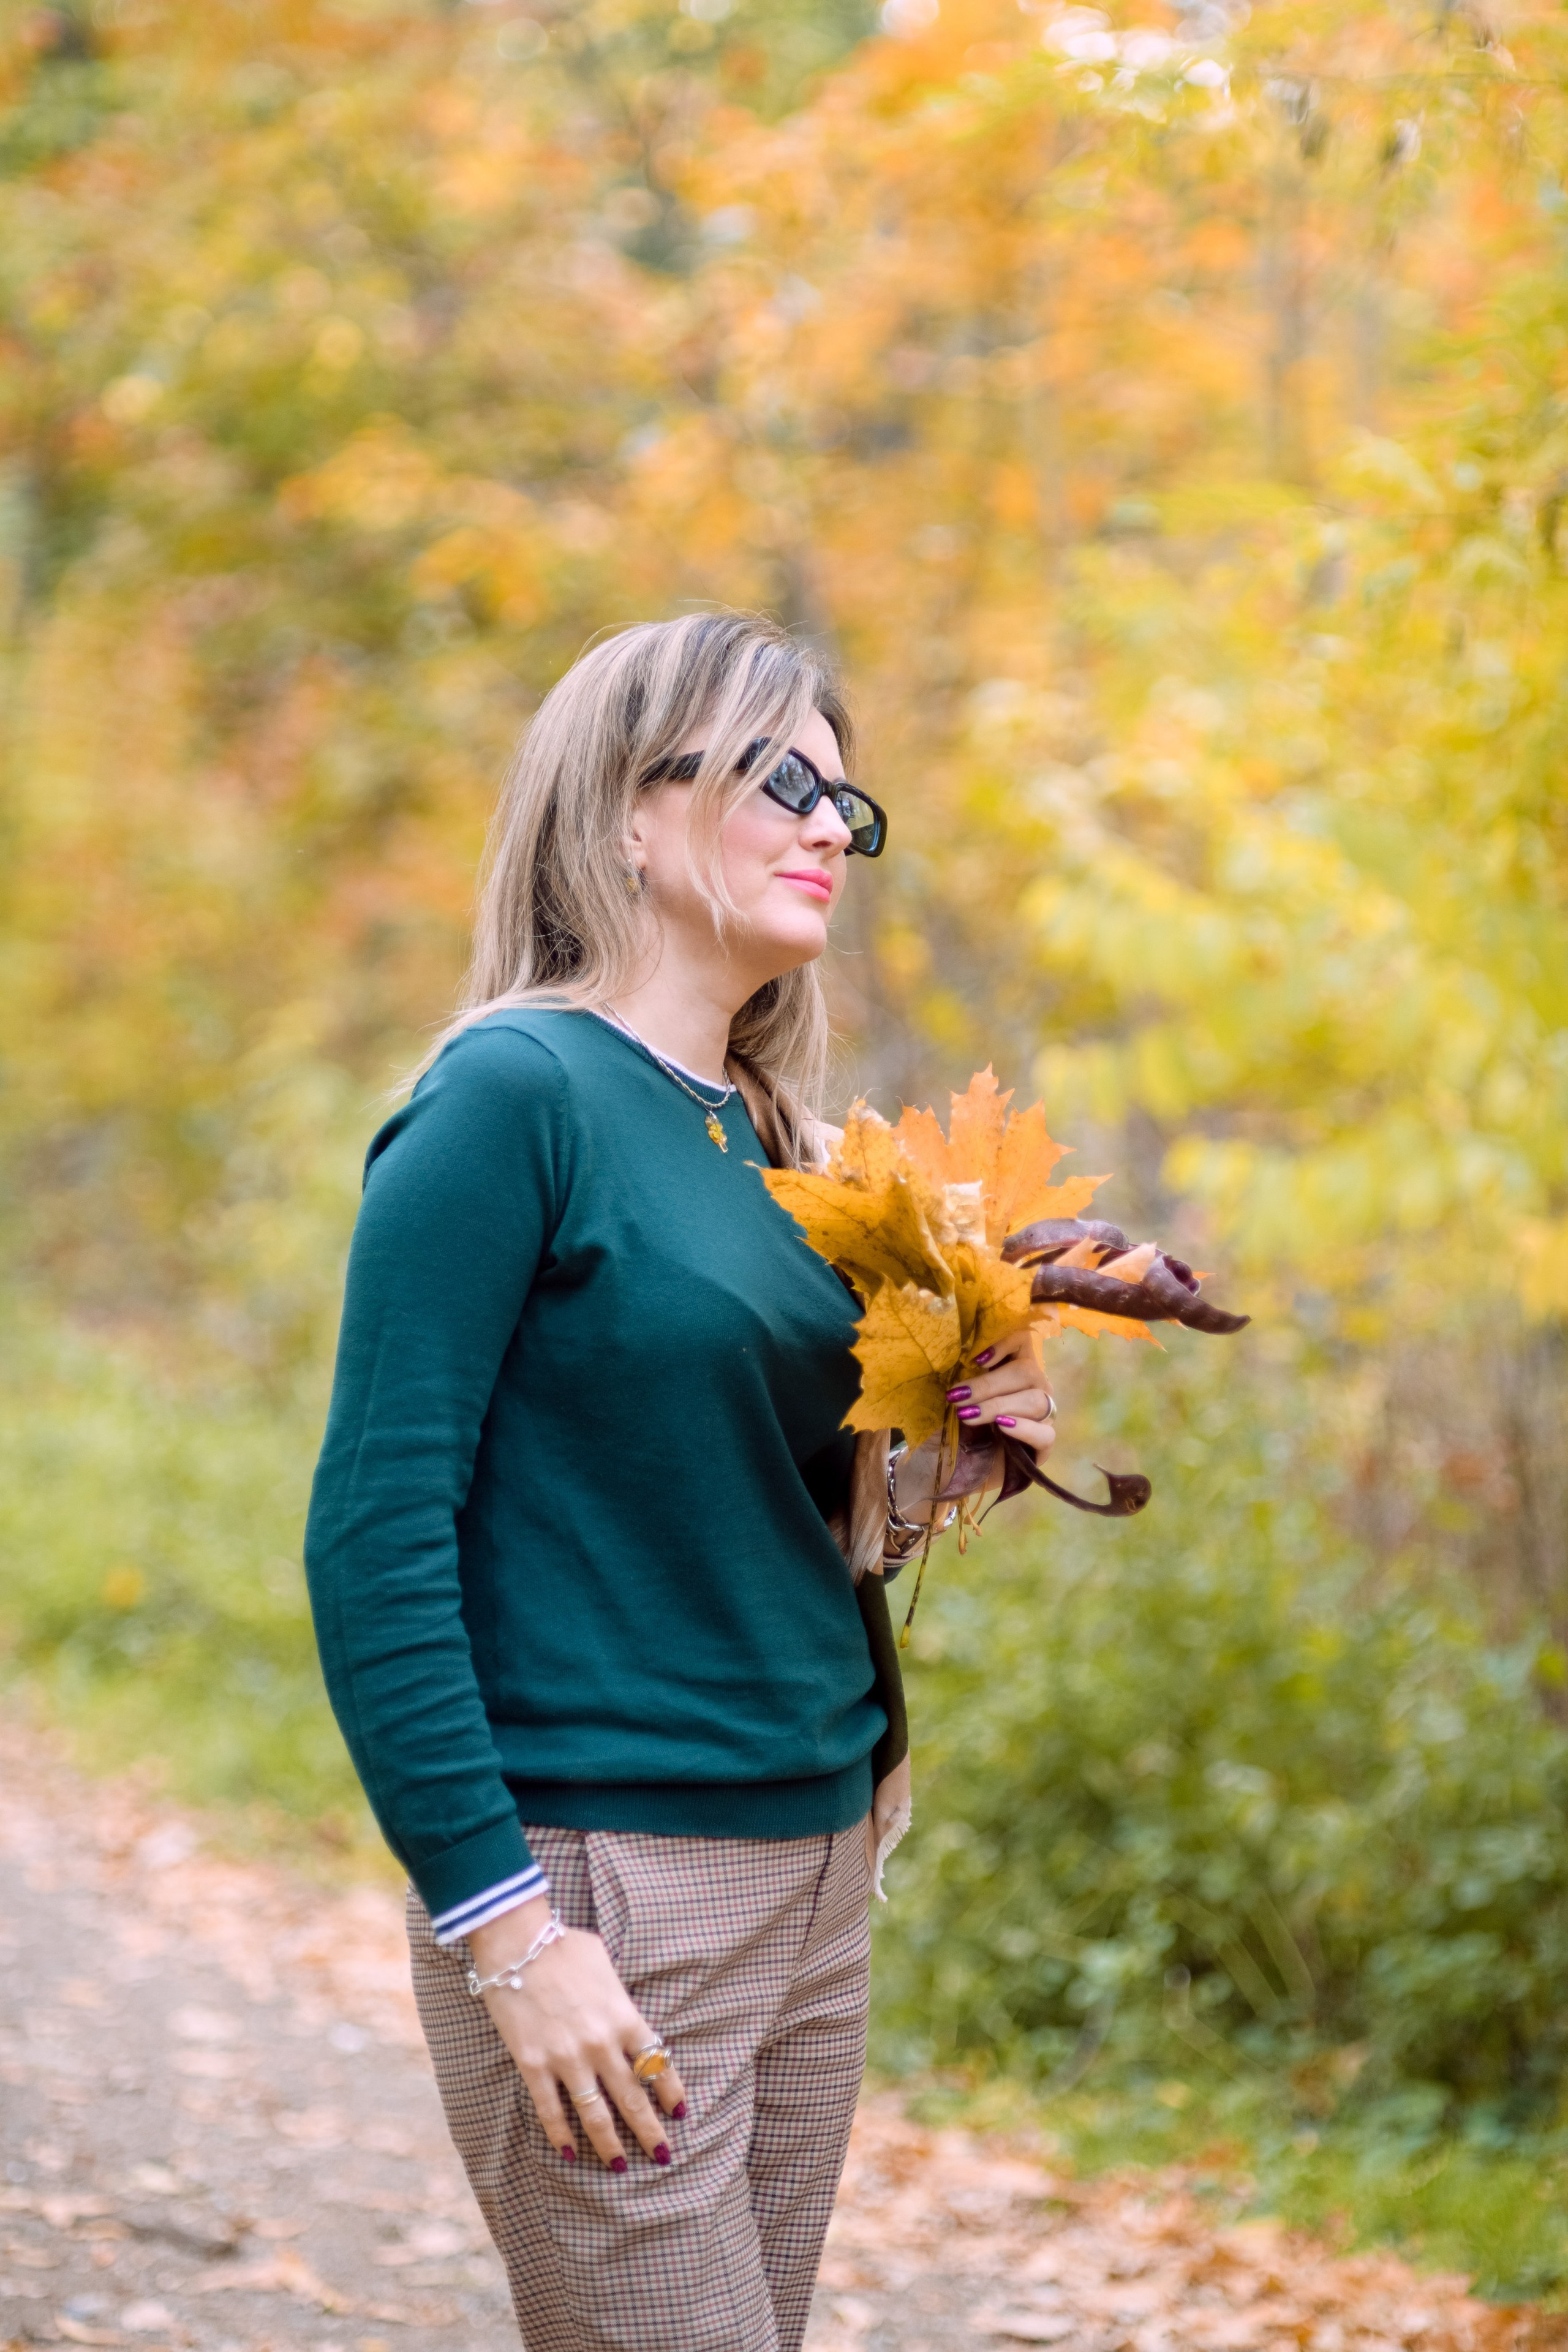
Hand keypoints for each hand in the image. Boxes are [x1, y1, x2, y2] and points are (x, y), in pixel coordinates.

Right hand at [466, 1896, 687, 2170]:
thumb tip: (622, 2013)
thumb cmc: (563, 1946)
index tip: (680, 2113)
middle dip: (651, 2132)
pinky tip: (569, 2152)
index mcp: (624, 2016)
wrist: (517, 1942)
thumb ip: (617, 1997)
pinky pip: (551, 2110)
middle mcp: (601, 2044)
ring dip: (610, 2145)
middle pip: (633, 2099)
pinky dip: (561, 2135)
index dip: (671, 2092)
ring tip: (621, 2166)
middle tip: (664, 2156)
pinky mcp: (534, 2065)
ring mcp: (567, 2058)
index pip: (657, 2063)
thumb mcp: (605, 1964)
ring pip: (596, 2115)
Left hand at [947, 1323, 1055, 1454]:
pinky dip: (1024, 1428)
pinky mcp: (1042, 1449)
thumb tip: (957, 1363)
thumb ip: (962, 1382)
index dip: (1005, 1344)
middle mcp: (1033, 1390)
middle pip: (1028, 1373)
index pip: (1024, 1342)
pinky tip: (1002, 1427)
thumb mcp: (952, 1401)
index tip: (975, 1360)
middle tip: (957, 1397)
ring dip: (1000, 1405)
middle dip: (989, 1384)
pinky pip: (1045, 1434)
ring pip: (1037, 1401)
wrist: (952, 1472)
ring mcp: (1042, 1419)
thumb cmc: (952, 1432)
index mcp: (1013, 1371)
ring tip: (969, 1415)